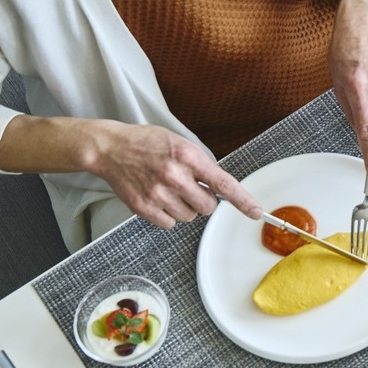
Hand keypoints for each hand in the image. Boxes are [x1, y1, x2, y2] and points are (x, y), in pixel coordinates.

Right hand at [87, 122, 260, 228]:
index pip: (223, 183)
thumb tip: (219, 187)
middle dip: (203, 200)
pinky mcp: (143, 207)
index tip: (256, 212)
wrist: (112, 148)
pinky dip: (168, 215)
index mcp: (188, 156)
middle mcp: (174, 176)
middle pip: (207, 206)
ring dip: (185, 207)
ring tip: (169, 189)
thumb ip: (201, 165)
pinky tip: (158, 198)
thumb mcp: (181, 144)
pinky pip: (170, 224)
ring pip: (189, 217)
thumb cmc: (148, 143)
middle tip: (189, 187)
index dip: (242, 200)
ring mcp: (158, 193)